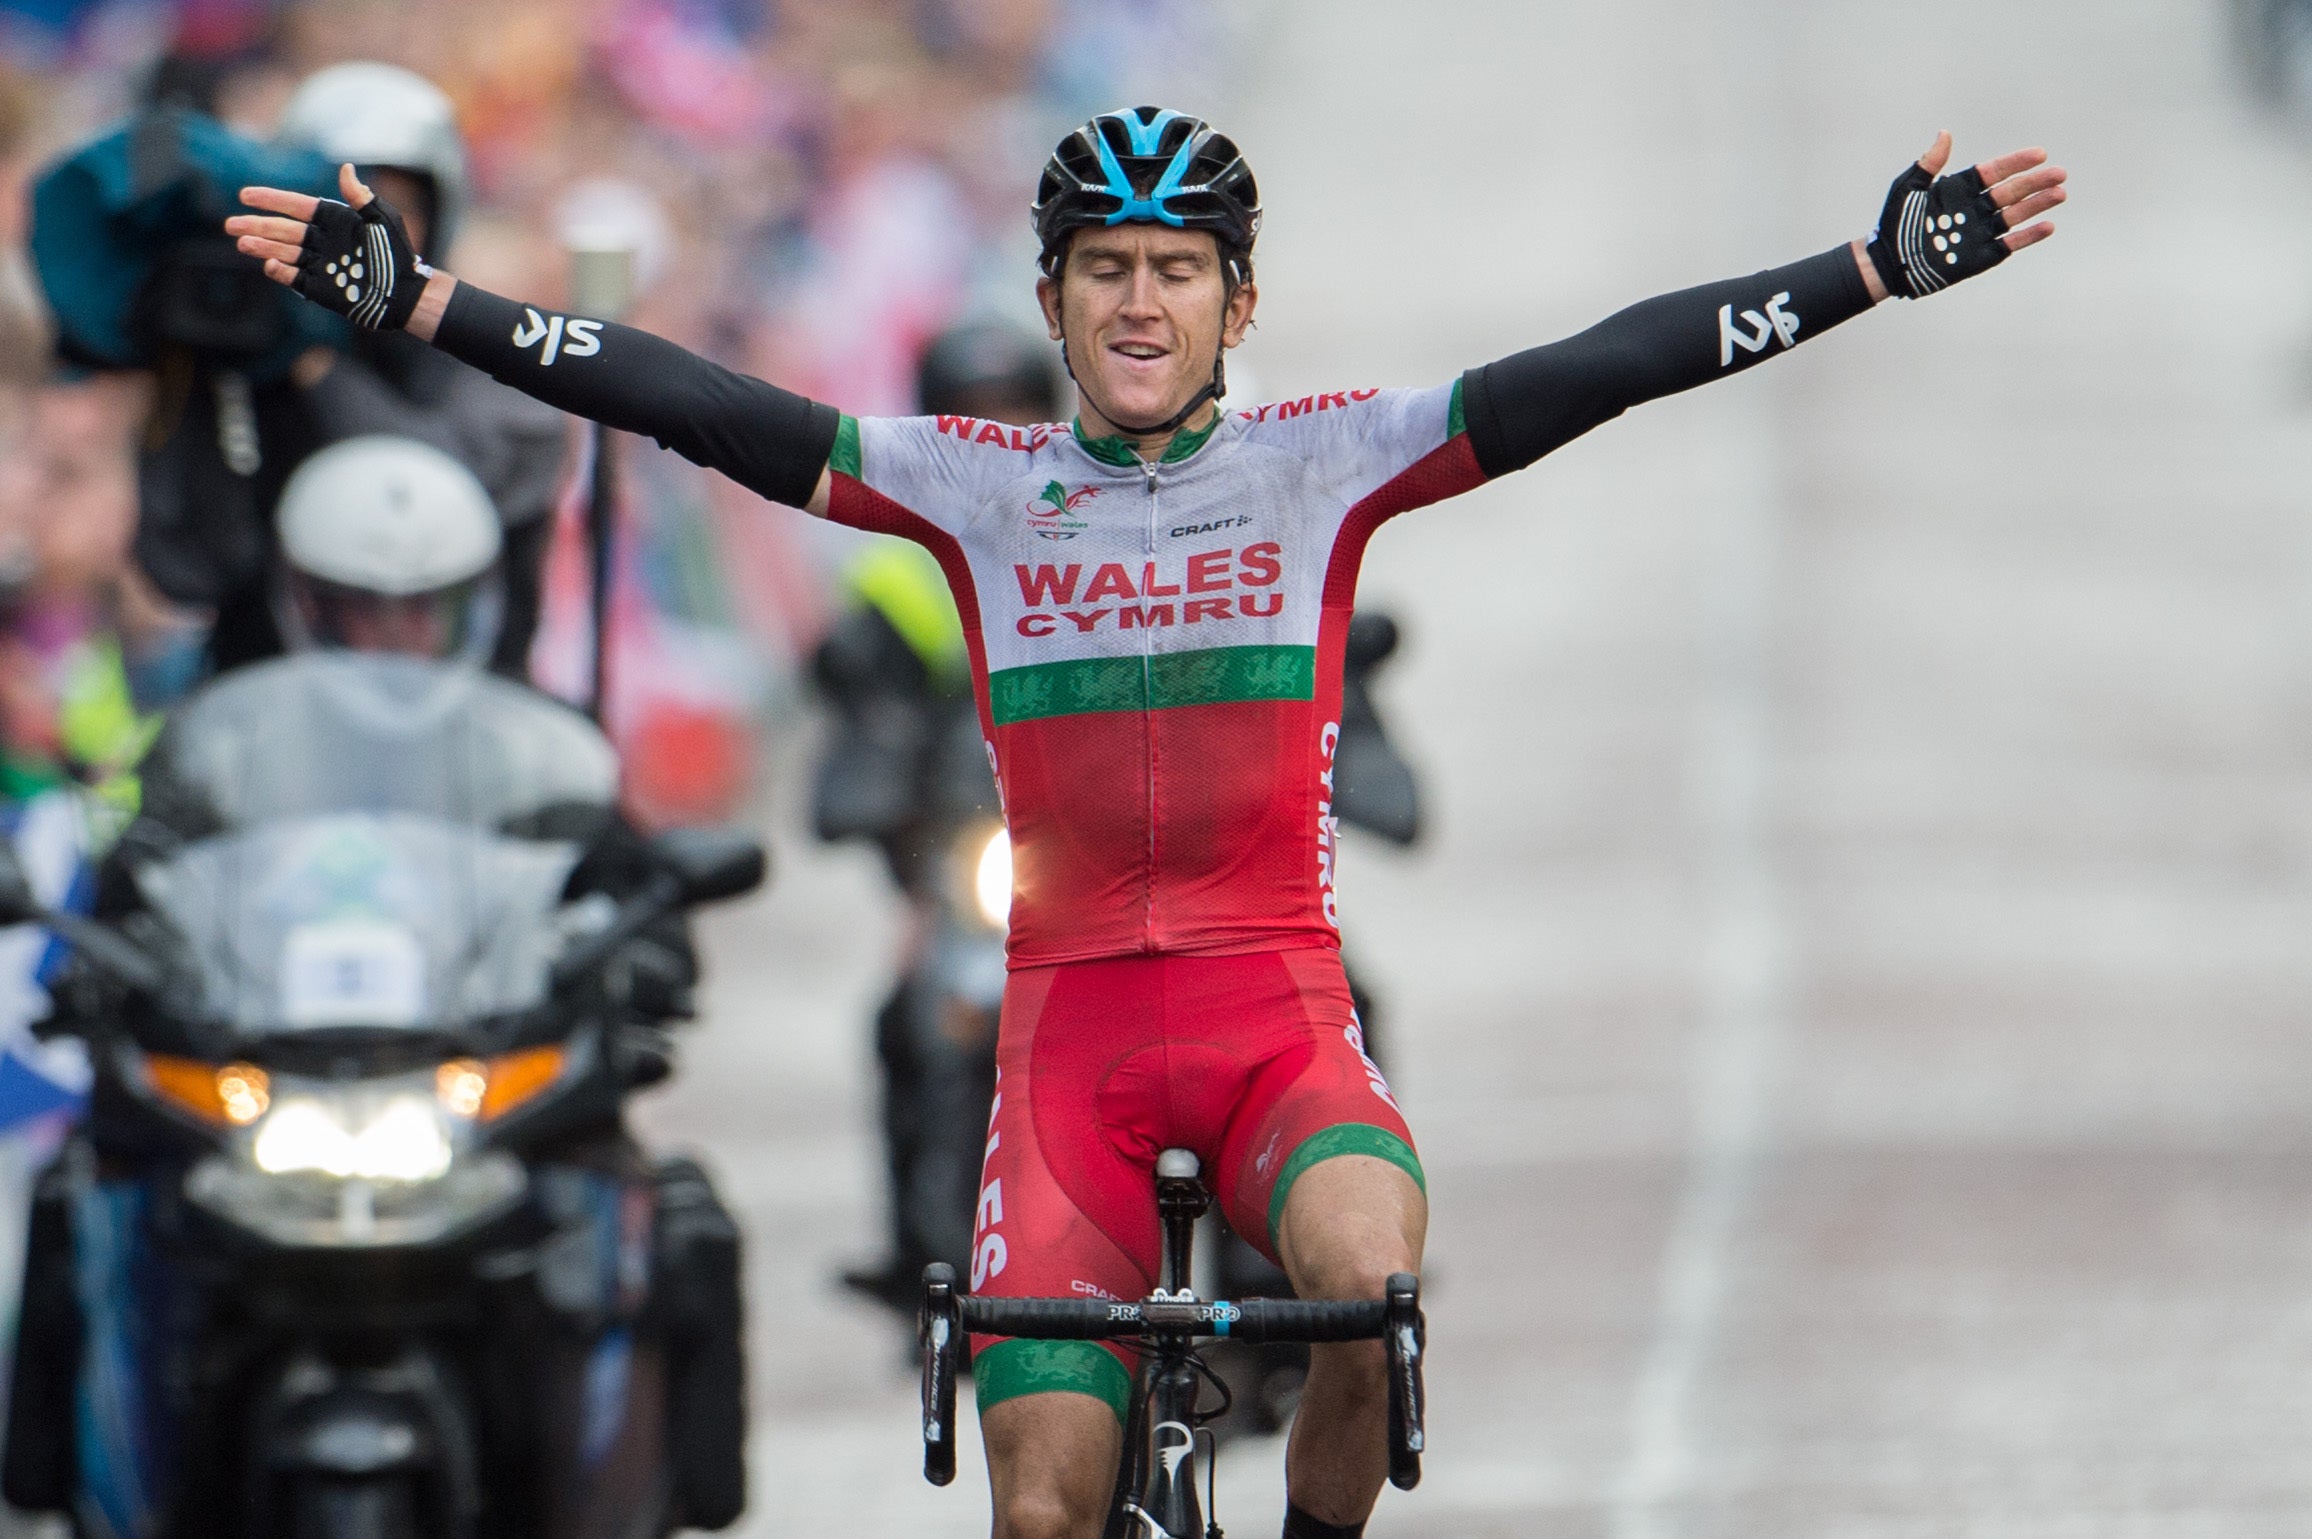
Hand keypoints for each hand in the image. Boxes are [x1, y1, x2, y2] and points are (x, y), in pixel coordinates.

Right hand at [227, 164, 451, 336]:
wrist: (408, 294)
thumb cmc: (399, 255)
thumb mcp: (383, 221)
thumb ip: (361, 197)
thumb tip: (346, 168)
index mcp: (335, 220)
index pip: (297, 206)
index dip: (271, 200)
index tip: (245, 195)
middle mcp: (323, 241)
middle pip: (284, 230)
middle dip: (257, 226)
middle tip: (230, 225)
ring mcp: (320, 265)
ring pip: (284, 253)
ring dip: (263, 248)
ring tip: (242, 243)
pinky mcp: (321, 289)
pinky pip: (295, 279)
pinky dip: (282, 273)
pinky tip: (269, 265)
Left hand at [1859, 132, 2066, 300]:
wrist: (1887, 263)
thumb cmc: (1894, 223)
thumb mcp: (1908, 188)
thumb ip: (1929, 163)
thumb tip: (1945, 134)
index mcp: (1960, 188)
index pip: (1994, 172)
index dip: (2017, 162)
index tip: (2039, 154)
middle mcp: (1974, 208)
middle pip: (2011, 191)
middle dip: (2035, 182)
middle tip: (2059, 174)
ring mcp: (1980, 231)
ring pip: (2015, 215)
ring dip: (2038, 205)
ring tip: (2060, 194)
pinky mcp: (1982, 255)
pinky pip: (2010, 244)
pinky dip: (2028, 236)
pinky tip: (2048, 225)